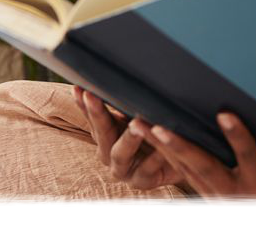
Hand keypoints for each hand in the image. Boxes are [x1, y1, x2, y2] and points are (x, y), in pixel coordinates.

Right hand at [71, 85, 187, 191]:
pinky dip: (154, 158)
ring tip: (136, 123)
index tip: (79, 88)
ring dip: (128, 138)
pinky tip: (161, 148)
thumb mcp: (139, 116)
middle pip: (101, 133)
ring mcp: (123, 169)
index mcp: (105, 135)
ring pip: (121, 153)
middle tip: (93, 96)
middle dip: (97, 114)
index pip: (92, 117)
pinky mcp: (141, 181)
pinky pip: (147, 169)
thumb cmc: (153, 134)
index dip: (84, 104)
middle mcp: (108, 153)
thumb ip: (127, 104)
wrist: (177, 161)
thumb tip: (120, 74)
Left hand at [135, 111, 255, 198]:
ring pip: (186, 170)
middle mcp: (235, 192)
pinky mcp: (206, 196)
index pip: (248, 155)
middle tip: (159, 127)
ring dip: (161, 147)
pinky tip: (149, 136)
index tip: (224, 114)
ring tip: (141, 125)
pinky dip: (165, 155)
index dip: (236, 135)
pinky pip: (183, 174)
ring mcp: (217, 197)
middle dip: (180, 146)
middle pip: (204, 167)